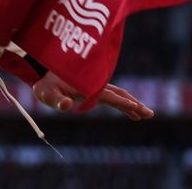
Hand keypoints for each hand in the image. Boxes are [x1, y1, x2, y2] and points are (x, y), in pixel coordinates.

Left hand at [32, 72, 153, 120]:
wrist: (41, 75)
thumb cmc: (45, 86)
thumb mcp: (47, 94)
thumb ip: (56, 100)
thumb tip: (65, 106)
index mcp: (86, 86)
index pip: (107, 94)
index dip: (120, 101)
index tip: (134, 106)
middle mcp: (94, 85)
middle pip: (119, 93)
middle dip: (134, 103)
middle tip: (149, 113)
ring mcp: (95, 87)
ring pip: (119, 94)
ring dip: (133, 103)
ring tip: (146, 114)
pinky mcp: (94, 90)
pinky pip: (113, 96)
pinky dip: (124, 103)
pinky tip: (132, 112)